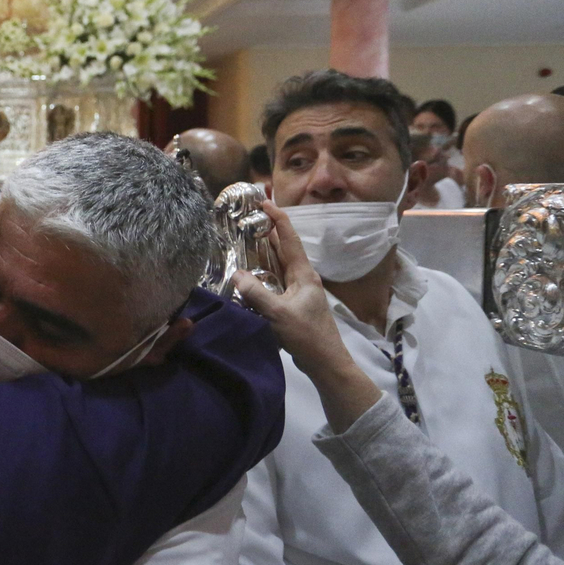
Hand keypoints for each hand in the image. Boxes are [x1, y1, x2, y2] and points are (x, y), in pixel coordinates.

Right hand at [232, 202, 381, 430]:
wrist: (327, 362)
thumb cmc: (307, 335)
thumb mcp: (278, 314)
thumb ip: (257, 293)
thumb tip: (237, 274)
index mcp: (303, 274)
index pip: (289, 239)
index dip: (278, 218)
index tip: (263, 202)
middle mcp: (303, 278)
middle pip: (284, 248)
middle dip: (268, 231)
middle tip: (247, 218)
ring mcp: (299, 291)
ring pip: (279, 264)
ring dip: (264, 251)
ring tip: (245, 240)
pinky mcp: (294, 304)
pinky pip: (276, 280)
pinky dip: (263, 271)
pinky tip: (250, 275)